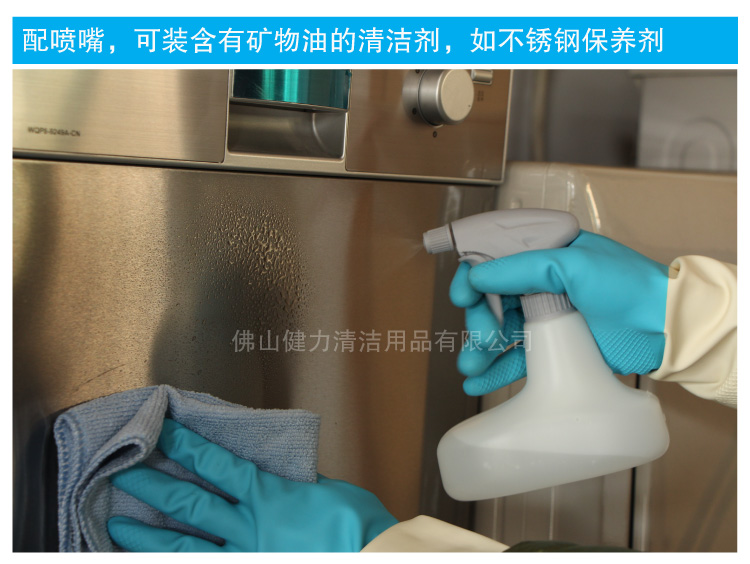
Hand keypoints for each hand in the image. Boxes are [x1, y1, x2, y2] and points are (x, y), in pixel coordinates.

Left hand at [107, 419, 397, 551]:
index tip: (163, 431)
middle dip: (153, 487)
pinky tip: (155, 561)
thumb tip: (273, 476)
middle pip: (190, 505)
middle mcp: (250, 527)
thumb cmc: (356, 525)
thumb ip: (291, 483)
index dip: (186, 447)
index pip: (217, 465)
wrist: (373, 558)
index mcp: (269, 496)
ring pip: (185, 546)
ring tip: (119, 526)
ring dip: (149, 536)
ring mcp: (246, 556)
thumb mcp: (325, 489)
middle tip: (123, 472)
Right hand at [451, 230, 668, 395]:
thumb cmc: (627, 286)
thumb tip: (476, 277)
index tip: (462, 296)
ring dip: (481, 349)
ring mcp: (547, 316)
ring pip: (501, 331)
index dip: (472, 276)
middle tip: (481, 338)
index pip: (495, 259)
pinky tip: (476, 381)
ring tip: (470, 367)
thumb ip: (521, 268)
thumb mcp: (573, 265)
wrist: (667, 328)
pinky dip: (496, 370)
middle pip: (492, 300)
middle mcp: (541, 283)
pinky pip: (518, 358)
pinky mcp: (555, 348)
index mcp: (545, 253)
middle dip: (479, 320)